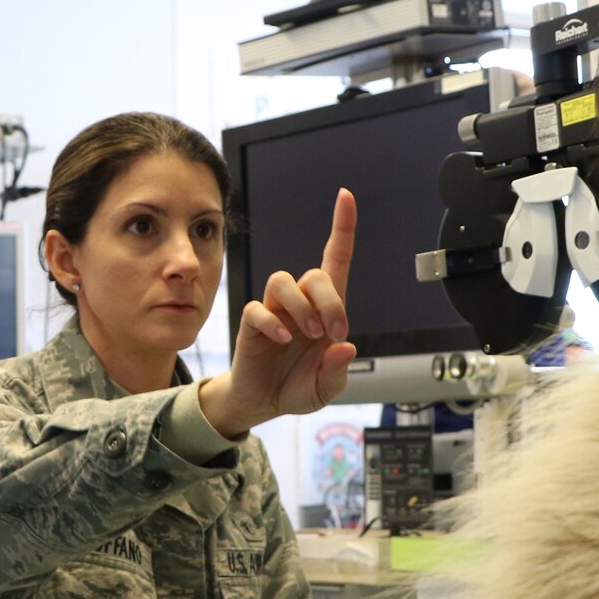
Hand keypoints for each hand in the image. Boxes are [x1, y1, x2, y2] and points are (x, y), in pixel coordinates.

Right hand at [200, 189, 356, 437]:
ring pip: (282, 280)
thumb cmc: (298, 385)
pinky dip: (272, 322)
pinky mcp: (252, 324)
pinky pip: (258, 308)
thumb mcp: (328, 387)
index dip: (342, 227)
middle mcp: (300, 304)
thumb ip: (339, 369)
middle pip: (312, 274)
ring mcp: (275, 311)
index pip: (335, 258)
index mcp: (325, 311)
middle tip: (333, 331)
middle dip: (329, 300)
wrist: (265, 403)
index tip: (346, 196)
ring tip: (308, 334)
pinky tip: (282, 340)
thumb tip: (346, 347)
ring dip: (300, 306)